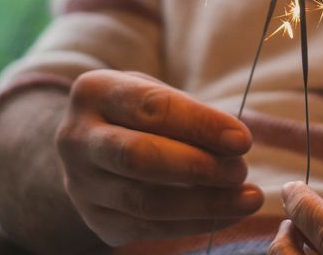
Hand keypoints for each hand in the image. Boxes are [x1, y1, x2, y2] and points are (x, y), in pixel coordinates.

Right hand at [55, 69, 261, 244]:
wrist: (94, 143)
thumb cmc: (139, 111)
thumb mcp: (156, 93)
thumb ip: (190, 114)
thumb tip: (235, 144)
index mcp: (94, 92)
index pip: (151, 108)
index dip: (200, 125)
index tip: (242, 140)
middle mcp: (76, 139)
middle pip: (138, 158)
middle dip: (198, 167)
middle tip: (240, 171)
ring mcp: (80, 185)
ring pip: (143, 202)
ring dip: (204, 204)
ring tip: (246, 198)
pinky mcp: (94, 219)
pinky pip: (147, 229)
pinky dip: (193, 224)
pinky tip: (226, 214)